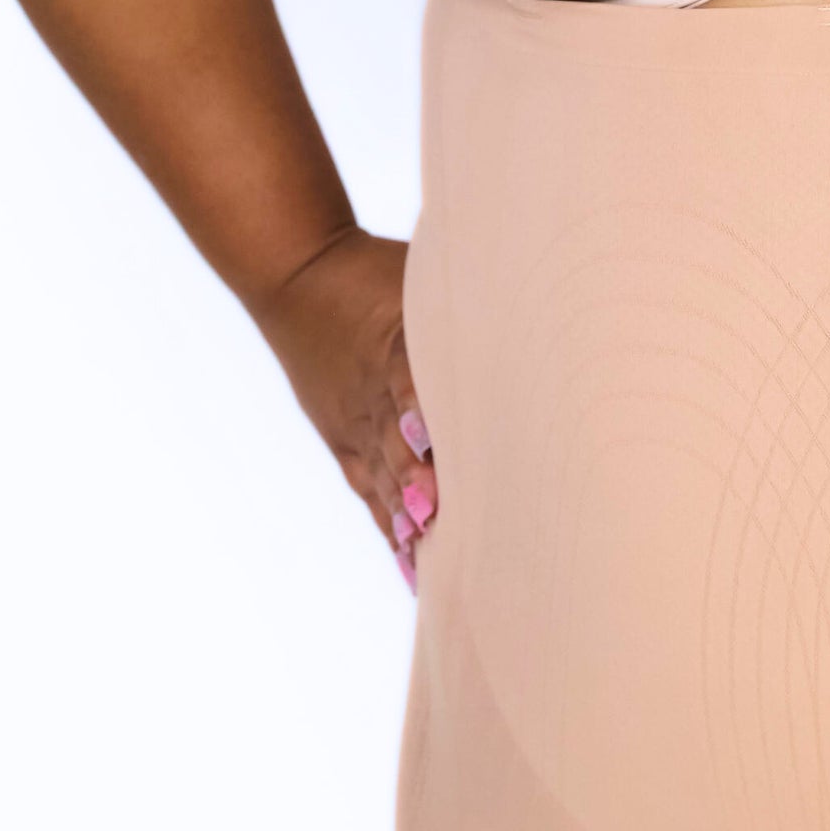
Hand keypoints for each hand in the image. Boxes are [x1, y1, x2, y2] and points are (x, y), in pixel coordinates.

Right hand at [251, 227, 437, 592]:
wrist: (296, 275)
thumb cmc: (376, 270)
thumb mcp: (420, 271)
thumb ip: (469, 289)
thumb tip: (533, 287)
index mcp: (390, 344)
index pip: (407, 381)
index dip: (420, 411)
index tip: (435, 442)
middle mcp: (370, 392)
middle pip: (395, 441)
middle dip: (417, 480)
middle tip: (439, 512)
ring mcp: (354, 421)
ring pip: (382, 474)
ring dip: (406, 512)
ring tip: (430, 551)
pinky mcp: (343, 438)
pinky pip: (367, 487)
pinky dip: (388, 521)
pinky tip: (410, 560)